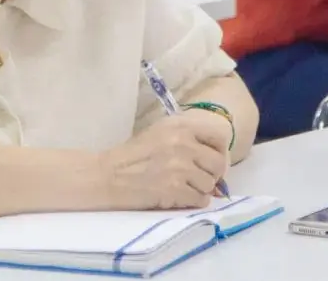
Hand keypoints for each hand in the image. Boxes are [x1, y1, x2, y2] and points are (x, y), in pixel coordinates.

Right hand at [100, 115, 229, 209]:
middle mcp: (183, 142)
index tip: (210, 162)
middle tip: (196, 179)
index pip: (219, 138)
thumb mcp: (161, 133)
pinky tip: (177, 197)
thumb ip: (189, 139)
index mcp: (180, 125)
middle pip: (218, 164)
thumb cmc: (133, 155)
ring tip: (181, 187)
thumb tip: (219, 160)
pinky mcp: (174, 188)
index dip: (219, 153)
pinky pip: (199, 199)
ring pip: (210, 184)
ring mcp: (179, 166)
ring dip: (199, 189)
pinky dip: (192, 201)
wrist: (108, 175)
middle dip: (210, 175)